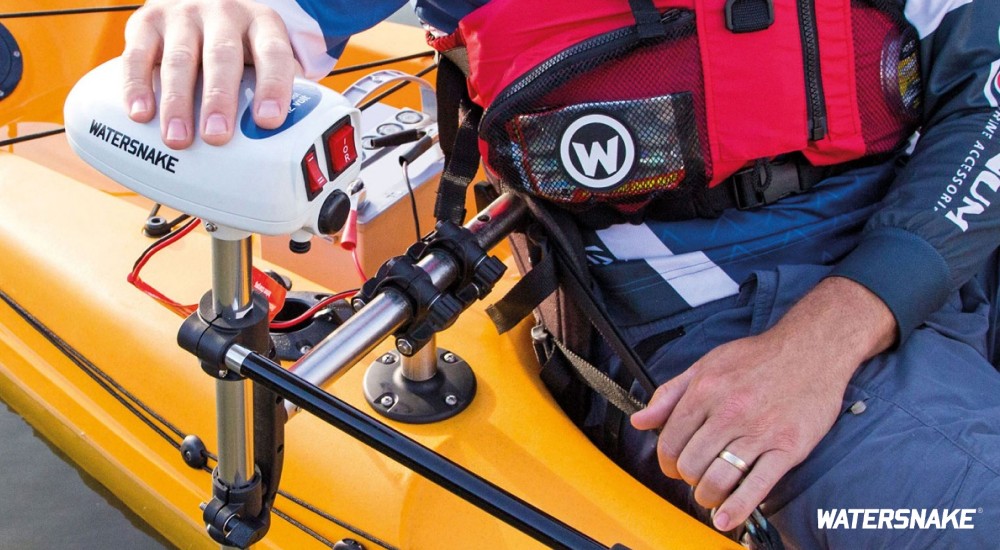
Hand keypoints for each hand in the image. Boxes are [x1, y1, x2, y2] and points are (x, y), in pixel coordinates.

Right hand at [121, 0, 299, 148]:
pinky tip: (140, 114)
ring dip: (177, 102)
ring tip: (177, 139)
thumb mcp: (262, 52)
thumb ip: (277, 86)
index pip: (273, 53)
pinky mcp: (147, 21)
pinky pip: (137, 54)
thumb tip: (288, 139)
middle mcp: (223, 13)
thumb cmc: (239, 42)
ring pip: (179, 59)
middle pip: (222, 56)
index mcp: (261, 23)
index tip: (267, 121)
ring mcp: (183, 14)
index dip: (272, 86)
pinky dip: (136, 86)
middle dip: (219, 99)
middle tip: (216, 136)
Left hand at [631, 277, 896, 531]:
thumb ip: (670, 394)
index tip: (673, 465)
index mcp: (706, 390)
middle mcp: (730, 411)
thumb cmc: (758, 357)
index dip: (666, 460)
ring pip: (718, 478)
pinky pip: (757, 485)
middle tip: (694, 477)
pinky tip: (726, 518)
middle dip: (687, 477)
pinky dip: (738, 508)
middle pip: (691, 463)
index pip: (670, 440)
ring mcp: (760, 431)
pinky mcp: (787, 447)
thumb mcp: (706, 364)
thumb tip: (640, 420)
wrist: (811, 349)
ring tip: (710, 493)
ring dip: (707, 495)